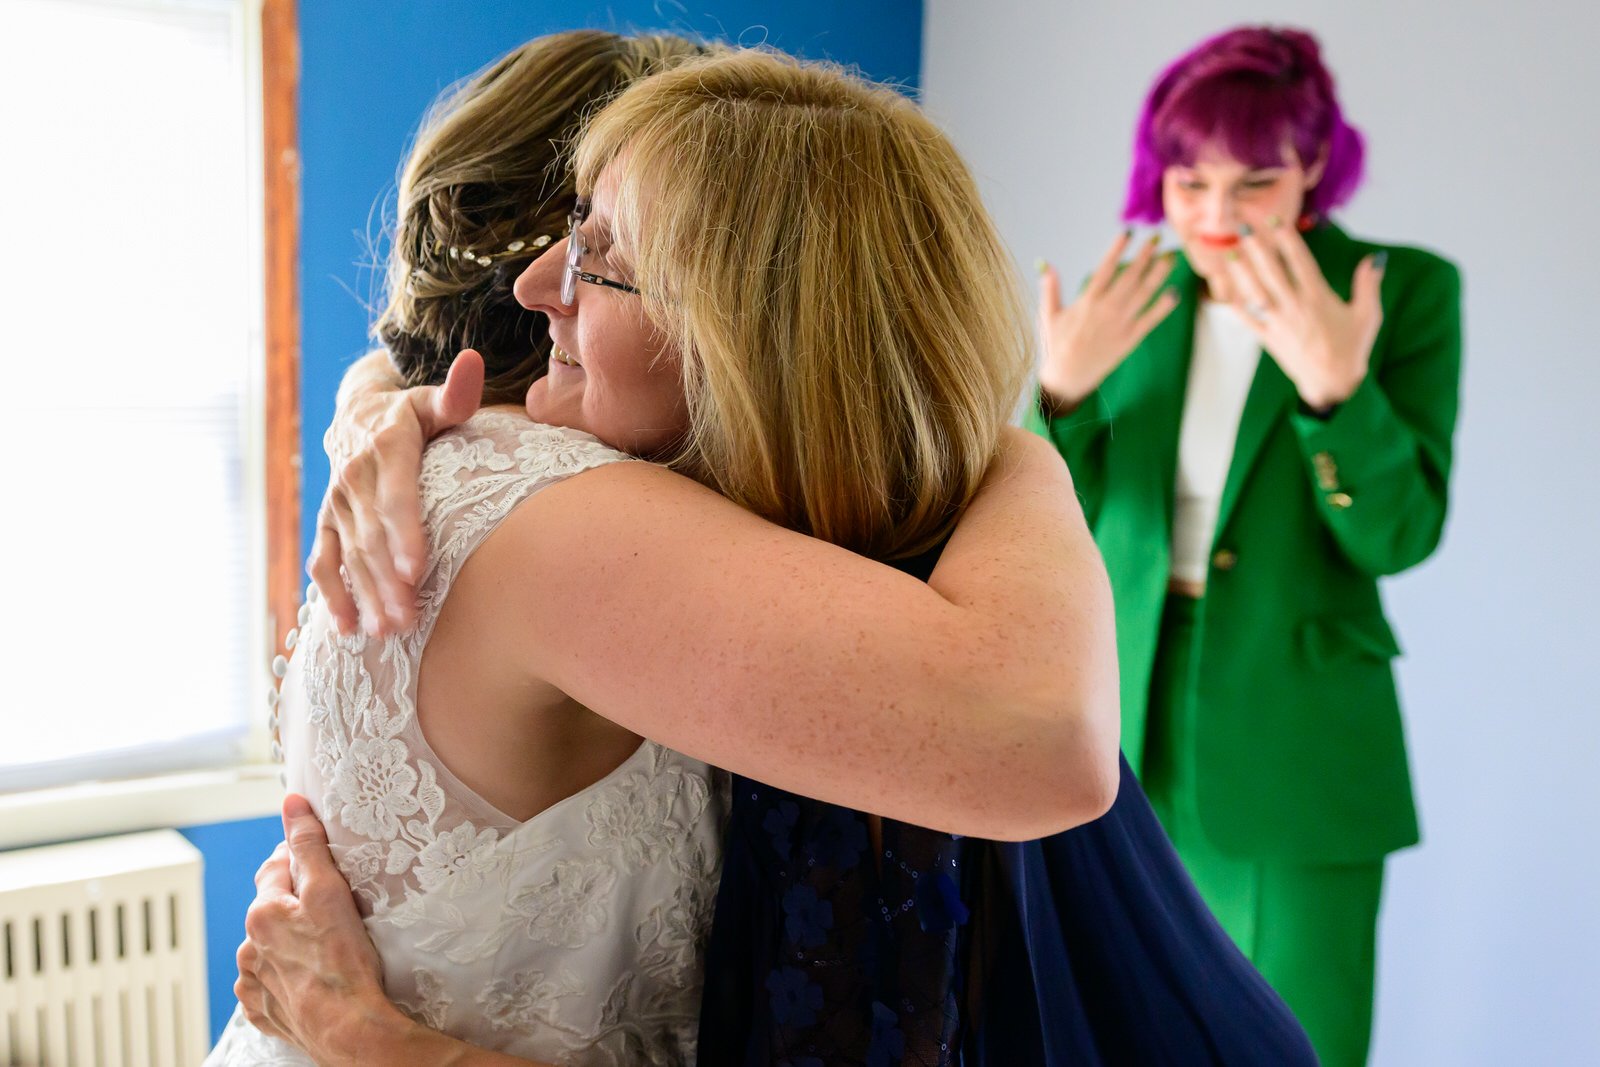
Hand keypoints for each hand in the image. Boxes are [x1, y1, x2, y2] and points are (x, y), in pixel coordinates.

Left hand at [235, 796, 397, 1063]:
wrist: (349, 1028)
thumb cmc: (343, 962)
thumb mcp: (330, 891)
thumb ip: (308, 845)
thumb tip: (291, 805)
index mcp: (262, 913)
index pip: (275, 866)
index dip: (300, 859)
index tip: (322, 863)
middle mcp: (250, 947)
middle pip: (271, 908)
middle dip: (295, 902)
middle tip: (333, 909)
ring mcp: (254, 982)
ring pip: (268, 947)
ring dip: (288, 941)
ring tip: (324, 947)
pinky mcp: (264, 1011)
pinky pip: (267, 984)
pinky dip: (283, 976)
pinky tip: (309, 976)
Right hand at [309, 350, 484, 634]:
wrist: (358, 413)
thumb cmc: (412, 413)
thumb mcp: (432, 399)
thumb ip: (455, 392)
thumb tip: (474, 363)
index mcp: (386, 447)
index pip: (395, 495)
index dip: (404, 533)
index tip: (418, 569)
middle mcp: (355, 477)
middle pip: (372, 535)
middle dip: (389, 580)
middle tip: (411, 619)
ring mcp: (337, 503)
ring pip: (350, 555)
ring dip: (368, 595)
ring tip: (390, 631)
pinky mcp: (327, 522)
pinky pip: (324, 561)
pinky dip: (332, 595)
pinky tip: (348, 628)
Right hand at [1037, 230, 1179, 408]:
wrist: (1068, 378)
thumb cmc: (1056, 346)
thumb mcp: (1048, 316)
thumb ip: (1050, 290)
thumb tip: (1046, 266)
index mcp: (1087, 302)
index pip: (1105, 269)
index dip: (1117, 250)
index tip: (1128, 233)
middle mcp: (1106, 310)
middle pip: (1130, 277)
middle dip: (1144, 256)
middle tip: (1157, 238)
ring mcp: (1120, 325)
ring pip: (1144, 294)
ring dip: (1158, 274)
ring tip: (1171, 257)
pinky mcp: (1129, 340)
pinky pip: (1150, 320)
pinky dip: (1163, 307)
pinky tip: (1174, 293)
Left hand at [1225, 221, 1385, 410]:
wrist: (1333, 384)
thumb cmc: (1352, 349)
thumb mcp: (1367, 315)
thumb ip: (1368, 285)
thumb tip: (1376, 259)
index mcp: (1318, 298)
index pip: (1300, 262)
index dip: (1287, 240)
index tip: (1275, 221)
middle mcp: (1295, 308)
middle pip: (1272, 273)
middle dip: (1257, 249)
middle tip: (1242, 227)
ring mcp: (1279, 324)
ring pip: (1255, 293)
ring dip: (1241, 272)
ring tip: (1229, 252)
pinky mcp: (1268, 339)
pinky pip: (1248, 320)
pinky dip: (1235, 305)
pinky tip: (1223, 290)